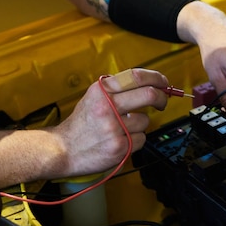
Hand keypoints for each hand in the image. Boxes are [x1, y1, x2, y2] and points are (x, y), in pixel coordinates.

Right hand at [52, 68, 169, 177]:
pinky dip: (134, 141)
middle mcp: (107, 106)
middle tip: (162, 102)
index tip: (163, 83)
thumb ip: (115, 90)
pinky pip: (141, 139)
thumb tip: (148, 84)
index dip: (156, 78)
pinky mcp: (119, 146)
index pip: (136, 76)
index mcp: (101, 91)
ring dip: (139, 125)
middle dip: (162, 98)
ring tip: (122, 129)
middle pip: (149, 95)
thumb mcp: (92, 98)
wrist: (62, 149)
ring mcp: (114, 127)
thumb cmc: (80, 125)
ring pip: (145, 120)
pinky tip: (120, 141)